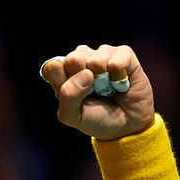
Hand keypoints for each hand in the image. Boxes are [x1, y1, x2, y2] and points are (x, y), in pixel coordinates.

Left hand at [40, 44, 154, 139]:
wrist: (127, 125)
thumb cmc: (97, 118)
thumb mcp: (74, 116)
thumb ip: (68, 97)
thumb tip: (85, 73)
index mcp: (62, 73)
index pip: (52, 67)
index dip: (62, 82)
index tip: (74, 97)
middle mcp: (80, 59)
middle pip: (72, 59)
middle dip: (83, 81)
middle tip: (93, 92)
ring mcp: (101, 54)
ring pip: (96, 60)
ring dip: (104, 81)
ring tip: (108, 88)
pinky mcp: (123, 54)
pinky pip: (117, 61)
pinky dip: (119, 78)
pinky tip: (121, 84)